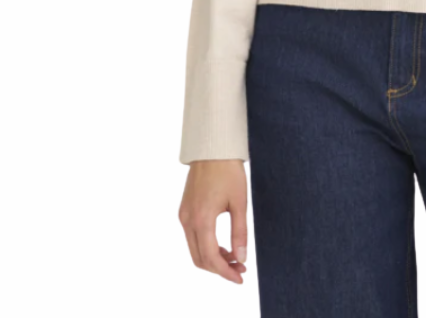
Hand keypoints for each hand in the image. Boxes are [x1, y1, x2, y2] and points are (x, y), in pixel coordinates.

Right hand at [178, 159, 248, 282]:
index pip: (211, 258)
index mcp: (202, 219)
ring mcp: (183, 215)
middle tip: (240, 269)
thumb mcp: (239, 202)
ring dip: (213, 258)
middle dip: (220, 269)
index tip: (241, 277)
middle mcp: (188, 220)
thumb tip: (242, 257)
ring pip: (195, 250)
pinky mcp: (184, 210)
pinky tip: (223, 245)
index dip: (226, 272)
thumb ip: (240, 232)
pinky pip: (193, 237)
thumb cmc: (229, 171)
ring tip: (235, 258)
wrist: (212, 147)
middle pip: (200, 259)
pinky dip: (206, 246)